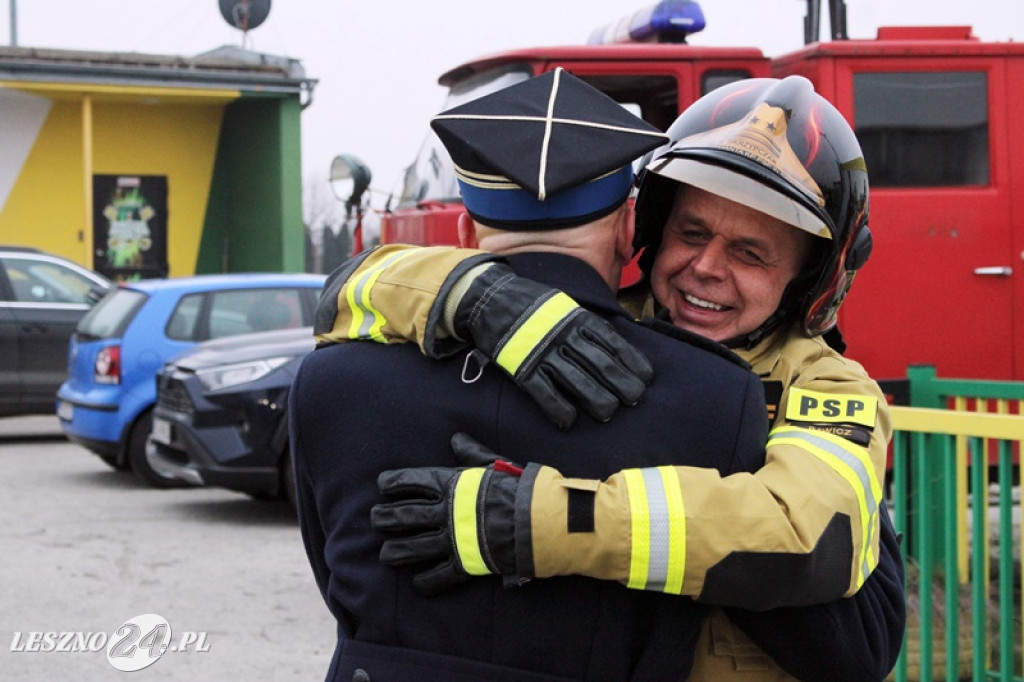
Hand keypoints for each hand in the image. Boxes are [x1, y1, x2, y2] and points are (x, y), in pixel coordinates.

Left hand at [370, 434, 522, 595]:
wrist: (535, 519)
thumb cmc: (516, 488)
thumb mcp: (492, 464)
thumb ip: (471, 453)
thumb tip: (457, 439)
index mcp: (449, 485)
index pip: (409, 481)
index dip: (392, 483)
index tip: (383, 485)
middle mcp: (444, 513)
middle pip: (401, 517)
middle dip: (383, 518)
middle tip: (376, 519)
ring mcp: (451, 540)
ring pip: (410, 549)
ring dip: (393, 552)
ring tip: (385, 554)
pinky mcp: (463, 564)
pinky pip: (436, 577)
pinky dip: (425, 582)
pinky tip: (418, 582)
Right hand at [449, 264, 653, 428]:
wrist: (489, 298)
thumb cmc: (533, 305)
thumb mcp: (566, 305)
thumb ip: (588, 324)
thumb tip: (614, 345)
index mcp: (578, 319)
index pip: (614, 344)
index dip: (633, 363)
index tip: (646, 378)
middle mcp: (565, 336)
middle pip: (601, 365)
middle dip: (622, 385)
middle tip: (633, 400)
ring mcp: (543, 353)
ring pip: (578, 382)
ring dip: (597, 400)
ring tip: (608, 413)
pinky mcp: (523, 369)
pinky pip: (545, 394)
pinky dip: (559, 409)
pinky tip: (570, 421)